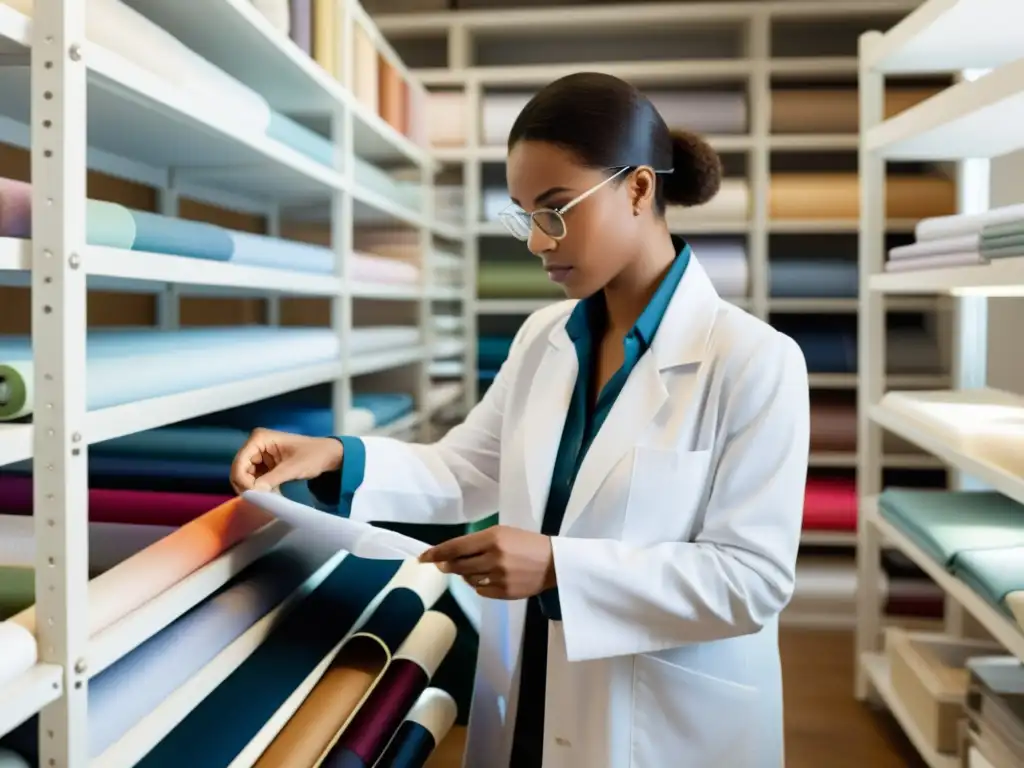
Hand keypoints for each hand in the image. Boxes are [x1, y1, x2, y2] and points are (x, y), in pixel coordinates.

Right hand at [230, 428, 342, 493]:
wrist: (328, 455)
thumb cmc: (314, 455)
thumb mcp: (293, 468)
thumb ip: (272, 479)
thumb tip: (254, 492)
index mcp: (259, 438)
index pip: (239, 463)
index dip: (243, 481)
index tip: (255, 496)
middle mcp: (255, 445)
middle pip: (239, 471)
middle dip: (248, 486)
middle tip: (261, 500)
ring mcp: (259, 455)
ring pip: (245, 477)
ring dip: (255, 489)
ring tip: (270, 497)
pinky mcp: (264, 464)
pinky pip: (255, 479)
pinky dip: (261, 488)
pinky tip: (273, 493)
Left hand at [419, 525, 555, 599]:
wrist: (554, 562)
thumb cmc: (525, 543)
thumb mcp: (502, 533)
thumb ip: (475, 543)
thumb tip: (448, 558)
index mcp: (493, 538)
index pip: (456, 547)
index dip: (436, 553)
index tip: (422, 557)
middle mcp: (493, 558)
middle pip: (457, 565)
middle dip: (447, 565)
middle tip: (444, 564)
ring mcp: (499, 577)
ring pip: (467, 579)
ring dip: (466, 574)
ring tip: (480, 567)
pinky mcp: (504, 593)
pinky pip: (480, 591)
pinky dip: (479, 584)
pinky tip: (491, 577)